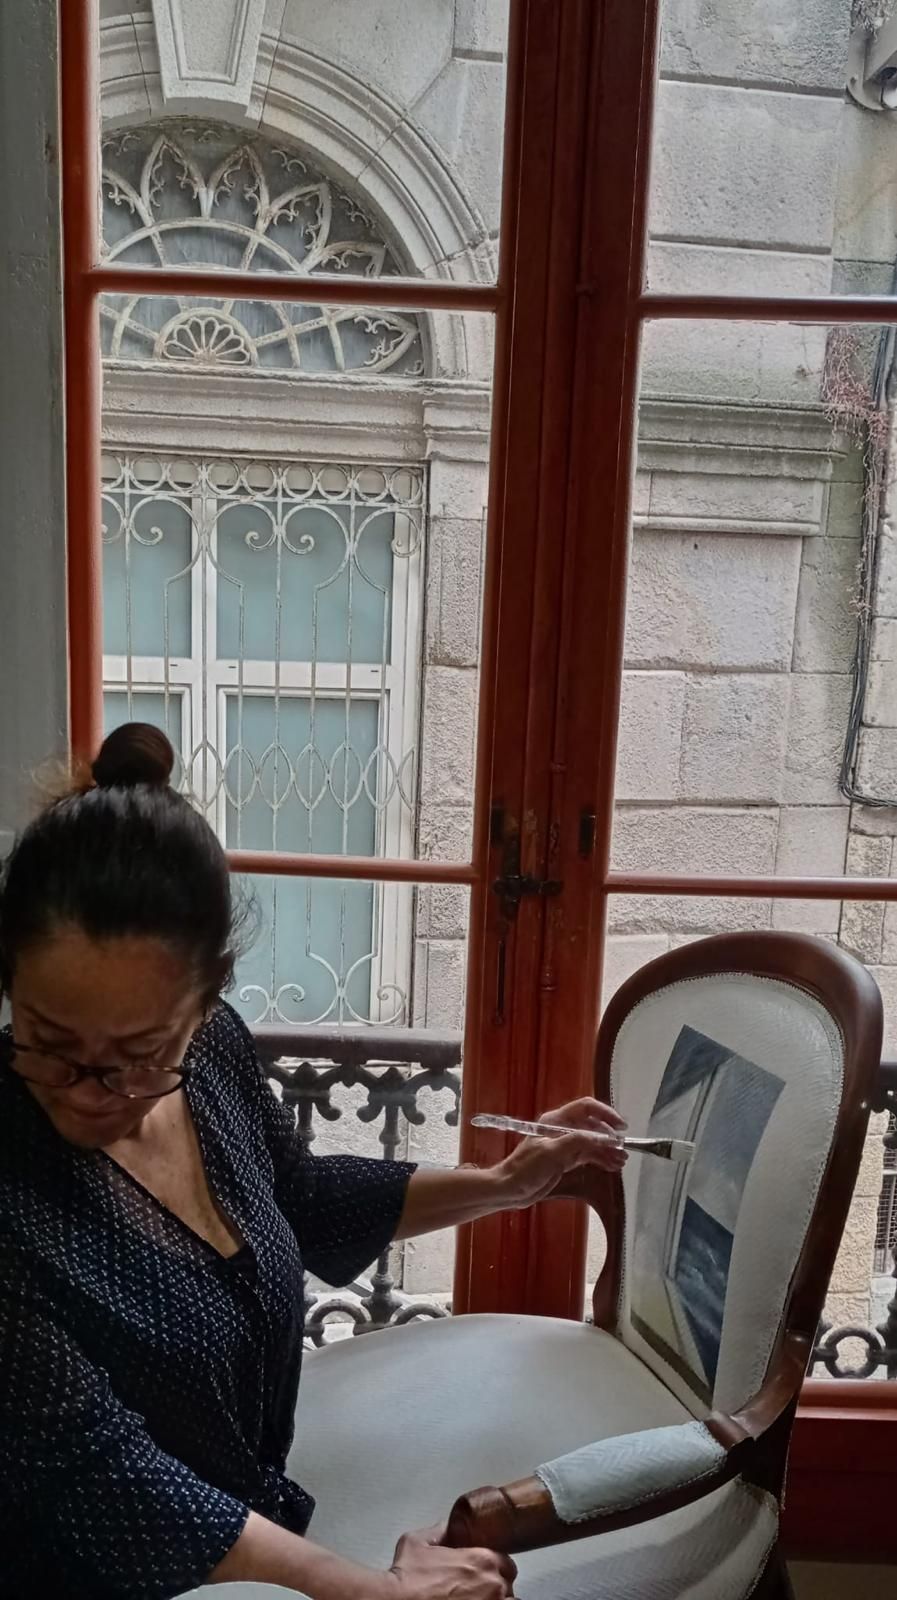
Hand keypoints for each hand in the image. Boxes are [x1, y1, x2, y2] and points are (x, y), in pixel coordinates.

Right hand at [384, 1525, 516, 1598]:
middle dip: (498, 1587)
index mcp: (482, 1560)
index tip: (484, 1574)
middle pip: (509, 1585)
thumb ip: (438, 1531)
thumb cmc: (407, 1577)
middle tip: (480, 1591)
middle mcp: (493, 1585)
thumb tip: (446, 1526)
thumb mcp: (418, 1542)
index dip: (495, 1569)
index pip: (506, 1563)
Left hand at [495, 1096, 627, 1208]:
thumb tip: (603, 1137)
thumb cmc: (527, 1168)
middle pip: (592, 1126)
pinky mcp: (566, 1160)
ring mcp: (565, 1145)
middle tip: (623, 1149)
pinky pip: (588, 1155)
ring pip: (592, 1142)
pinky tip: (612, 1166)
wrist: (510, 1189)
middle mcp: (562, 1129)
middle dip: (609, 1136)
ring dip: (607, 1150)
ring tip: (621, 1161)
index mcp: (556, 1120)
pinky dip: (600, 1159)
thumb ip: (578, 1141)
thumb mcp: (552, 1153)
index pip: (586, 1108)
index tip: (621, 1127)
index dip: (605, 1114)